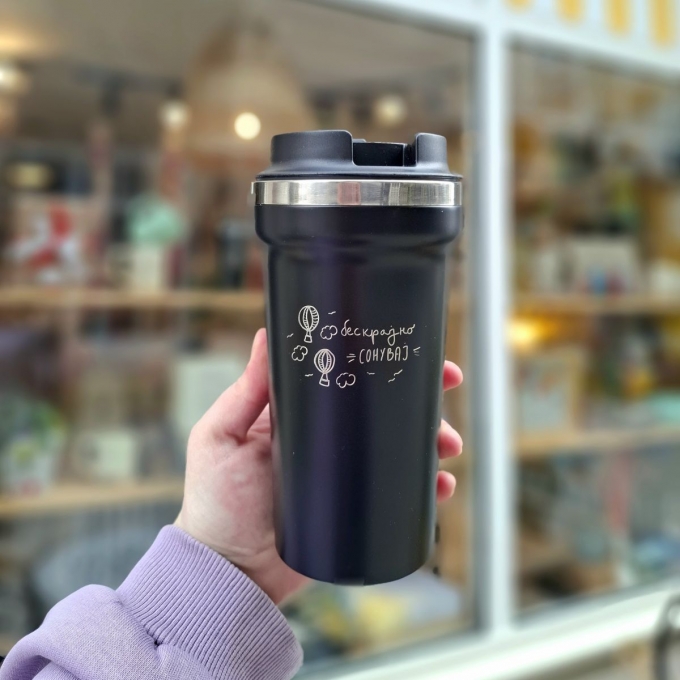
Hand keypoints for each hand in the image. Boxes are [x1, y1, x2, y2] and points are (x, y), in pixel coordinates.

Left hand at [175, 328, 463, 603]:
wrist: (228, 570)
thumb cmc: (216, 501)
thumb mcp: (221, 436)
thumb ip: (244, 391)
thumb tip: (266, 334)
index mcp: (303, 416)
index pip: (347, 378)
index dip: (379, 360)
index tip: (411, 347)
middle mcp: (331, 442)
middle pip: (384, 411)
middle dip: (421, 398)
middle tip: (446, 386)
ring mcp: (348, 476)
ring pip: (400, 450)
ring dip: (432, 441)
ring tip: (447, 446)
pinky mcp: (360, 511)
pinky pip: (401, 495)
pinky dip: (428, 489)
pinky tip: (442, 486)